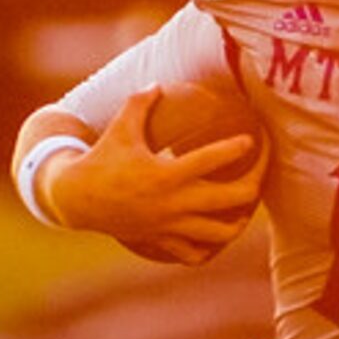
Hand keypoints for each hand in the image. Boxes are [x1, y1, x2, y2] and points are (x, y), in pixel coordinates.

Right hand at [46, 90, 265, 265]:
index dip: (237, 148)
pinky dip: (209, 248)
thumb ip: (140, 103)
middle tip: (262, 170)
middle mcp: (173, 203)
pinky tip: (215, 236)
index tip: (252, 140)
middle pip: (231, 199)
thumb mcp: (120, 128)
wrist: (75, 199)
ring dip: (239, 221)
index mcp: (166, 174)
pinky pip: (194, 254)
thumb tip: (158, 84)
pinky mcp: (162, 240)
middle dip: (255, 184)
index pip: (212, 160)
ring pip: (220, 233)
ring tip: (246, 210)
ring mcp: (170, 225)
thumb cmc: (101, 159)